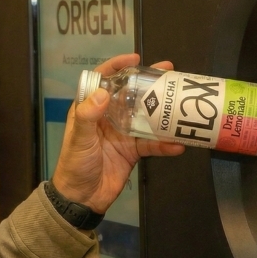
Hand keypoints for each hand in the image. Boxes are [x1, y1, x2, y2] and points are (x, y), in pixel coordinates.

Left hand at [51, 53, 184, 213]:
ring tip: (181, 102)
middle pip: (130, 94)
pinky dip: (165, 144)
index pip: (102, 80)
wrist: (81, 198)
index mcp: (90, 108)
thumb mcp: (79, 139)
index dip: (117, 67)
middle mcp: (108, 117)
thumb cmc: (75, 164)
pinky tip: (179, 142)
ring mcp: (122, 134)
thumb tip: (104, 92)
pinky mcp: (133, 152)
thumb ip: (88, 116)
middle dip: (149, 83)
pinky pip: (152, 144)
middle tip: (170, 72)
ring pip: (145, 116)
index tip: (136, 59)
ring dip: (163, 110)